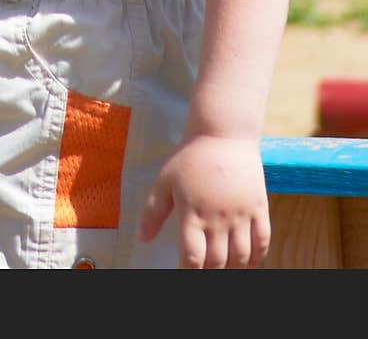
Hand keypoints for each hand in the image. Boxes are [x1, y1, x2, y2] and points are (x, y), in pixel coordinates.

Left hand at [139, 134, 270, 268]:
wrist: (223, 132)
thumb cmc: (191, 157)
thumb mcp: (164, 181)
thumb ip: (152, 212)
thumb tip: (142, 239)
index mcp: (192, 212)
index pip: (192, 257)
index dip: (188, 272)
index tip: (185, 272)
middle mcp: (218, 217)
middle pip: (217, 261)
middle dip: (210, 273)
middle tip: (205, 270)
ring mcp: (241, 214)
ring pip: (241, 256)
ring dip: (233, 269)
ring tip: (225, 269)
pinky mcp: (259, 207)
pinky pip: (262, 241)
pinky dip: (257, 258)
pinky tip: (248, 263)